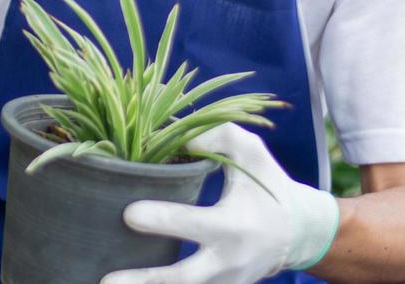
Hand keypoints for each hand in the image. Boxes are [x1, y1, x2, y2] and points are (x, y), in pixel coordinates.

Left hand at [100, 124, 339, 283]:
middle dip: (146, 281)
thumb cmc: (267, 184)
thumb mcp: (251, 152)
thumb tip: (175, 137)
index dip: (161, 220)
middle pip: (184, 278)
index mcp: (234, 225)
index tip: (128, 214)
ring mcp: (223, 282)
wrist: (296, 233)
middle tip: (108, 279)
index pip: (194, 225)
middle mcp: (228, 261)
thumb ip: (217, 136)